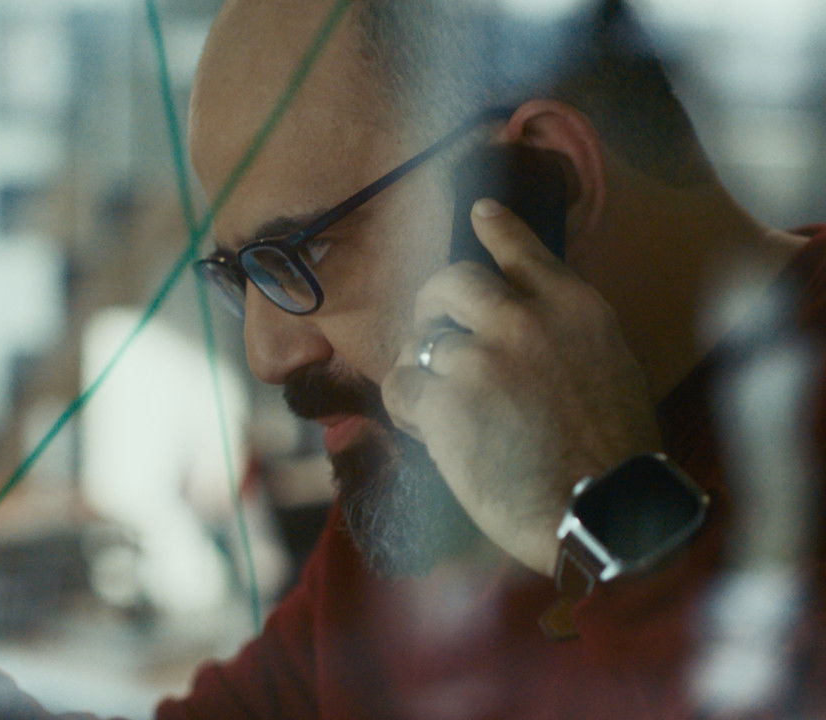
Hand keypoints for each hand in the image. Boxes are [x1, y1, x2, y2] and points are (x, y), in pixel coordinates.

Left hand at [382, 199, 661, 575]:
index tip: (478, 210)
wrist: (602, 513)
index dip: (495, 229)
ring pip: (421, 342)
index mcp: (575, 309)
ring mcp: (482, 358)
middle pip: (451, 281)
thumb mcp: (610, 368)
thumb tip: (521, 321)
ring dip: (423, 372)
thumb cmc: (613, 456)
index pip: (523, 250)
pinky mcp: (446, 401)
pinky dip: (408, 409)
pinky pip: (402, 387)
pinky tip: (428, 431)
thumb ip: (564, 335)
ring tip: (441, 406)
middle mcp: (525, 320)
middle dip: (432, 304)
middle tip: (432, 331)